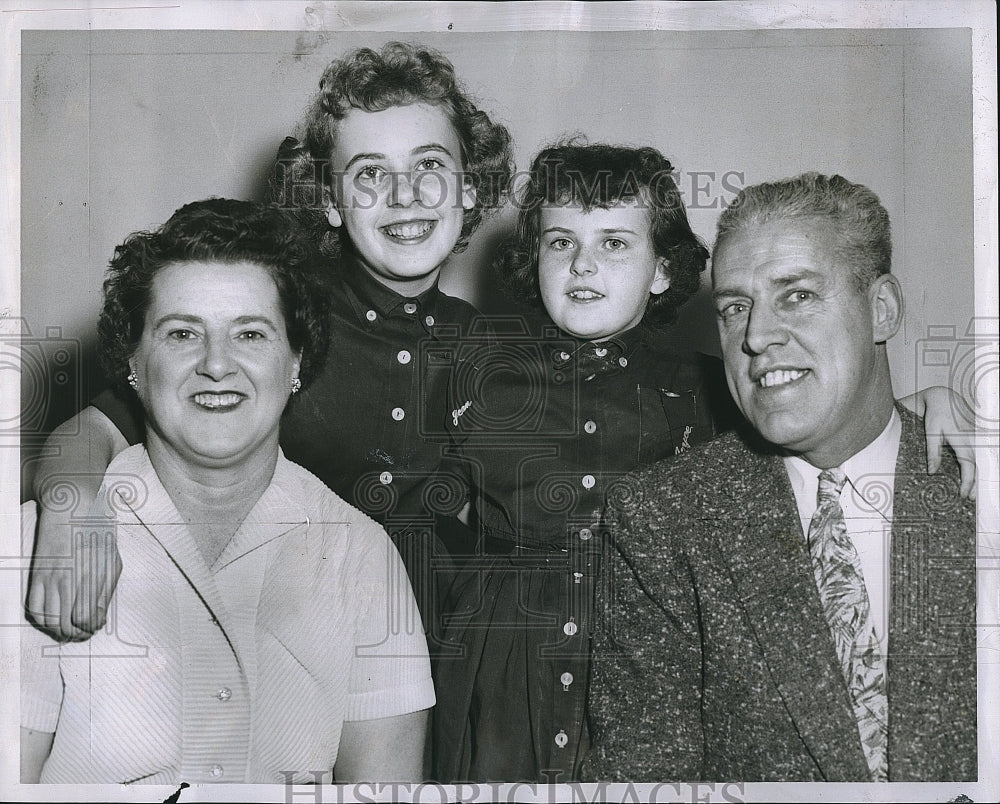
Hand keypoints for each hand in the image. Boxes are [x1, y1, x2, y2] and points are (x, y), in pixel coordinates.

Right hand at [25, 514, 120, 641]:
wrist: (70, 509)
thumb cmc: (96, 533)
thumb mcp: (112, 560)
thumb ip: (106, 591)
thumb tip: (99, 618)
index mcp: (92, 575)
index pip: (87, 618)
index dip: (91, 627)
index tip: (95, 625)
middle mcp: (69, 579)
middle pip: (67, 624)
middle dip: (76, 633)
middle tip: (82, 632)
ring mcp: (50, 578)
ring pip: (49, 620)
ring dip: (59, 630)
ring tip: (69, 629)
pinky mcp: (37, 575)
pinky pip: (34, 608)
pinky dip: (42, 620)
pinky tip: (52, 618)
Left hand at [912, 386, 977, 499]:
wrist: (944, 398)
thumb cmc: (936, 415)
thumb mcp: (931, 433)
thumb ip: (933, 452)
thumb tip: (932, 472)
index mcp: (963, 440)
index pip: (969, 465)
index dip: (967, 481)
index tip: (963, 494)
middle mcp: (974, 440)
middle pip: (980, 466)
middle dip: (977, 483)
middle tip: (970, 499)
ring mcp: (978, 438)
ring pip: (983, 461)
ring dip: (980, 476)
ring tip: (975, 492)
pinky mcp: (978, 437)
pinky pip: (982, 455)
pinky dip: (981, 467)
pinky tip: (977, 477)